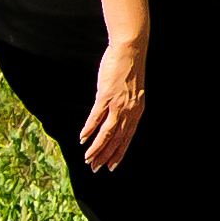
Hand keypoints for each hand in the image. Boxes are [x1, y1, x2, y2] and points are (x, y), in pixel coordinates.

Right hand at [81, 38, 146, 172]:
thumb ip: (125, 106)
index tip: (112, 166)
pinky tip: (82, 138)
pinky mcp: (106, 96)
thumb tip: (115, 118)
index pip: (127, 138)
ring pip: (107, 133)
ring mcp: (118, 104)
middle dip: (106, 156)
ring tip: (87, 159)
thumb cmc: (129, 70)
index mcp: (136, 111)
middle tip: (96, 169)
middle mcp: (129, 111)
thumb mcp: (131, 93)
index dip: (119, 153)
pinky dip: (89, 129)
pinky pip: (97, 117)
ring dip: (96, 148)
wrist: (131, 51)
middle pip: (117, 139)